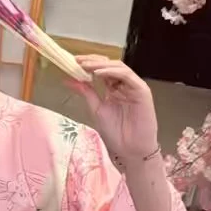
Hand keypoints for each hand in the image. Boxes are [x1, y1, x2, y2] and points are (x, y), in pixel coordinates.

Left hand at [67, 56, 159, 170]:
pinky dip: (112, 72)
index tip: (73, 62)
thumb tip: (69, 80)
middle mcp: (124, 85)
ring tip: (86, 65)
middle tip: (77, 60)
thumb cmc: (116, 133)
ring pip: (118, 67)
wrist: (130, 149)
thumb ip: (86, 93)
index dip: (88, 64)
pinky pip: (127, 76)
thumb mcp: (96, 109)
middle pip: (109, 65)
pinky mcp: (142, 90)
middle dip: (93, 61)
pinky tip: (99, 73)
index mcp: (113, 88)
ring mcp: (133, 86)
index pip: (101, 70)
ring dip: (101, 65)